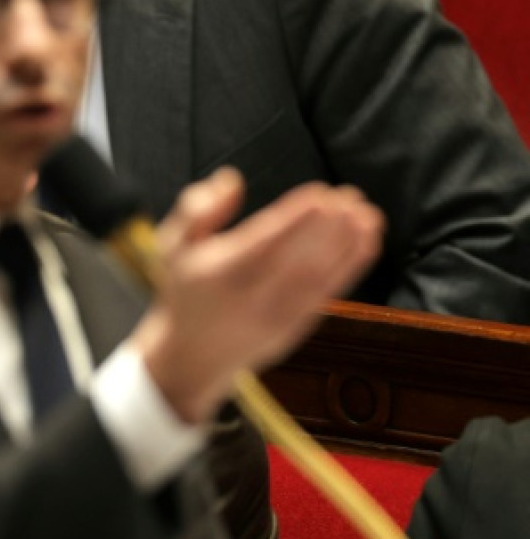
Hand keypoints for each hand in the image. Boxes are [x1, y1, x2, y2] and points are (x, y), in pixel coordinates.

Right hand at [133, 168, 382, 423]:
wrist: (191, 359)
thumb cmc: (186, 292)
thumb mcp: (171, 247)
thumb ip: (196, 208)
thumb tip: (232, 180)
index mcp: (222, 271)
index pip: (264, 238)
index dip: (294, 215)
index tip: (320, 192)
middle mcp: (251, 295)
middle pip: (297, 256)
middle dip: (328, 225)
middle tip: (350, 196)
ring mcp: (276, 314)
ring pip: (319, 275)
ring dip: (347, 243)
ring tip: (367, 214)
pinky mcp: (295, 326)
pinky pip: (328, 292)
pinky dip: (351, 265)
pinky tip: (367, 240)